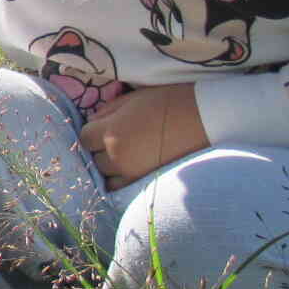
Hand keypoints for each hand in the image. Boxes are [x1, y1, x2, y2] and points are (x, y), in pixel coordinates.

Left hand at [79, 84, 206, 189]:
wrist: (205, 119)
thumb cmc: (169, 101)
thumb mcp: (133, 98)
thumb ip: (107, 111)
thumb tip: (92, 122)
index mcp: (111, 132)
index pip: (83, 138)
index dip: (92, 132)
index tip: (103, 128)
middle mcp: (117, 156)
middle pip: (93, 158)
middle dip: (100, 149)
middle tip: (117, 140)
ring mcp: (131, 174)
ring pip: (105, 177)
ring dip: (109, 168)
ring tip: (124, 156)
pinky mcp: (146, 184)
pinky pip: (121, 189)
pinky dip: (120, 181)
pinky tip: (130, 169)